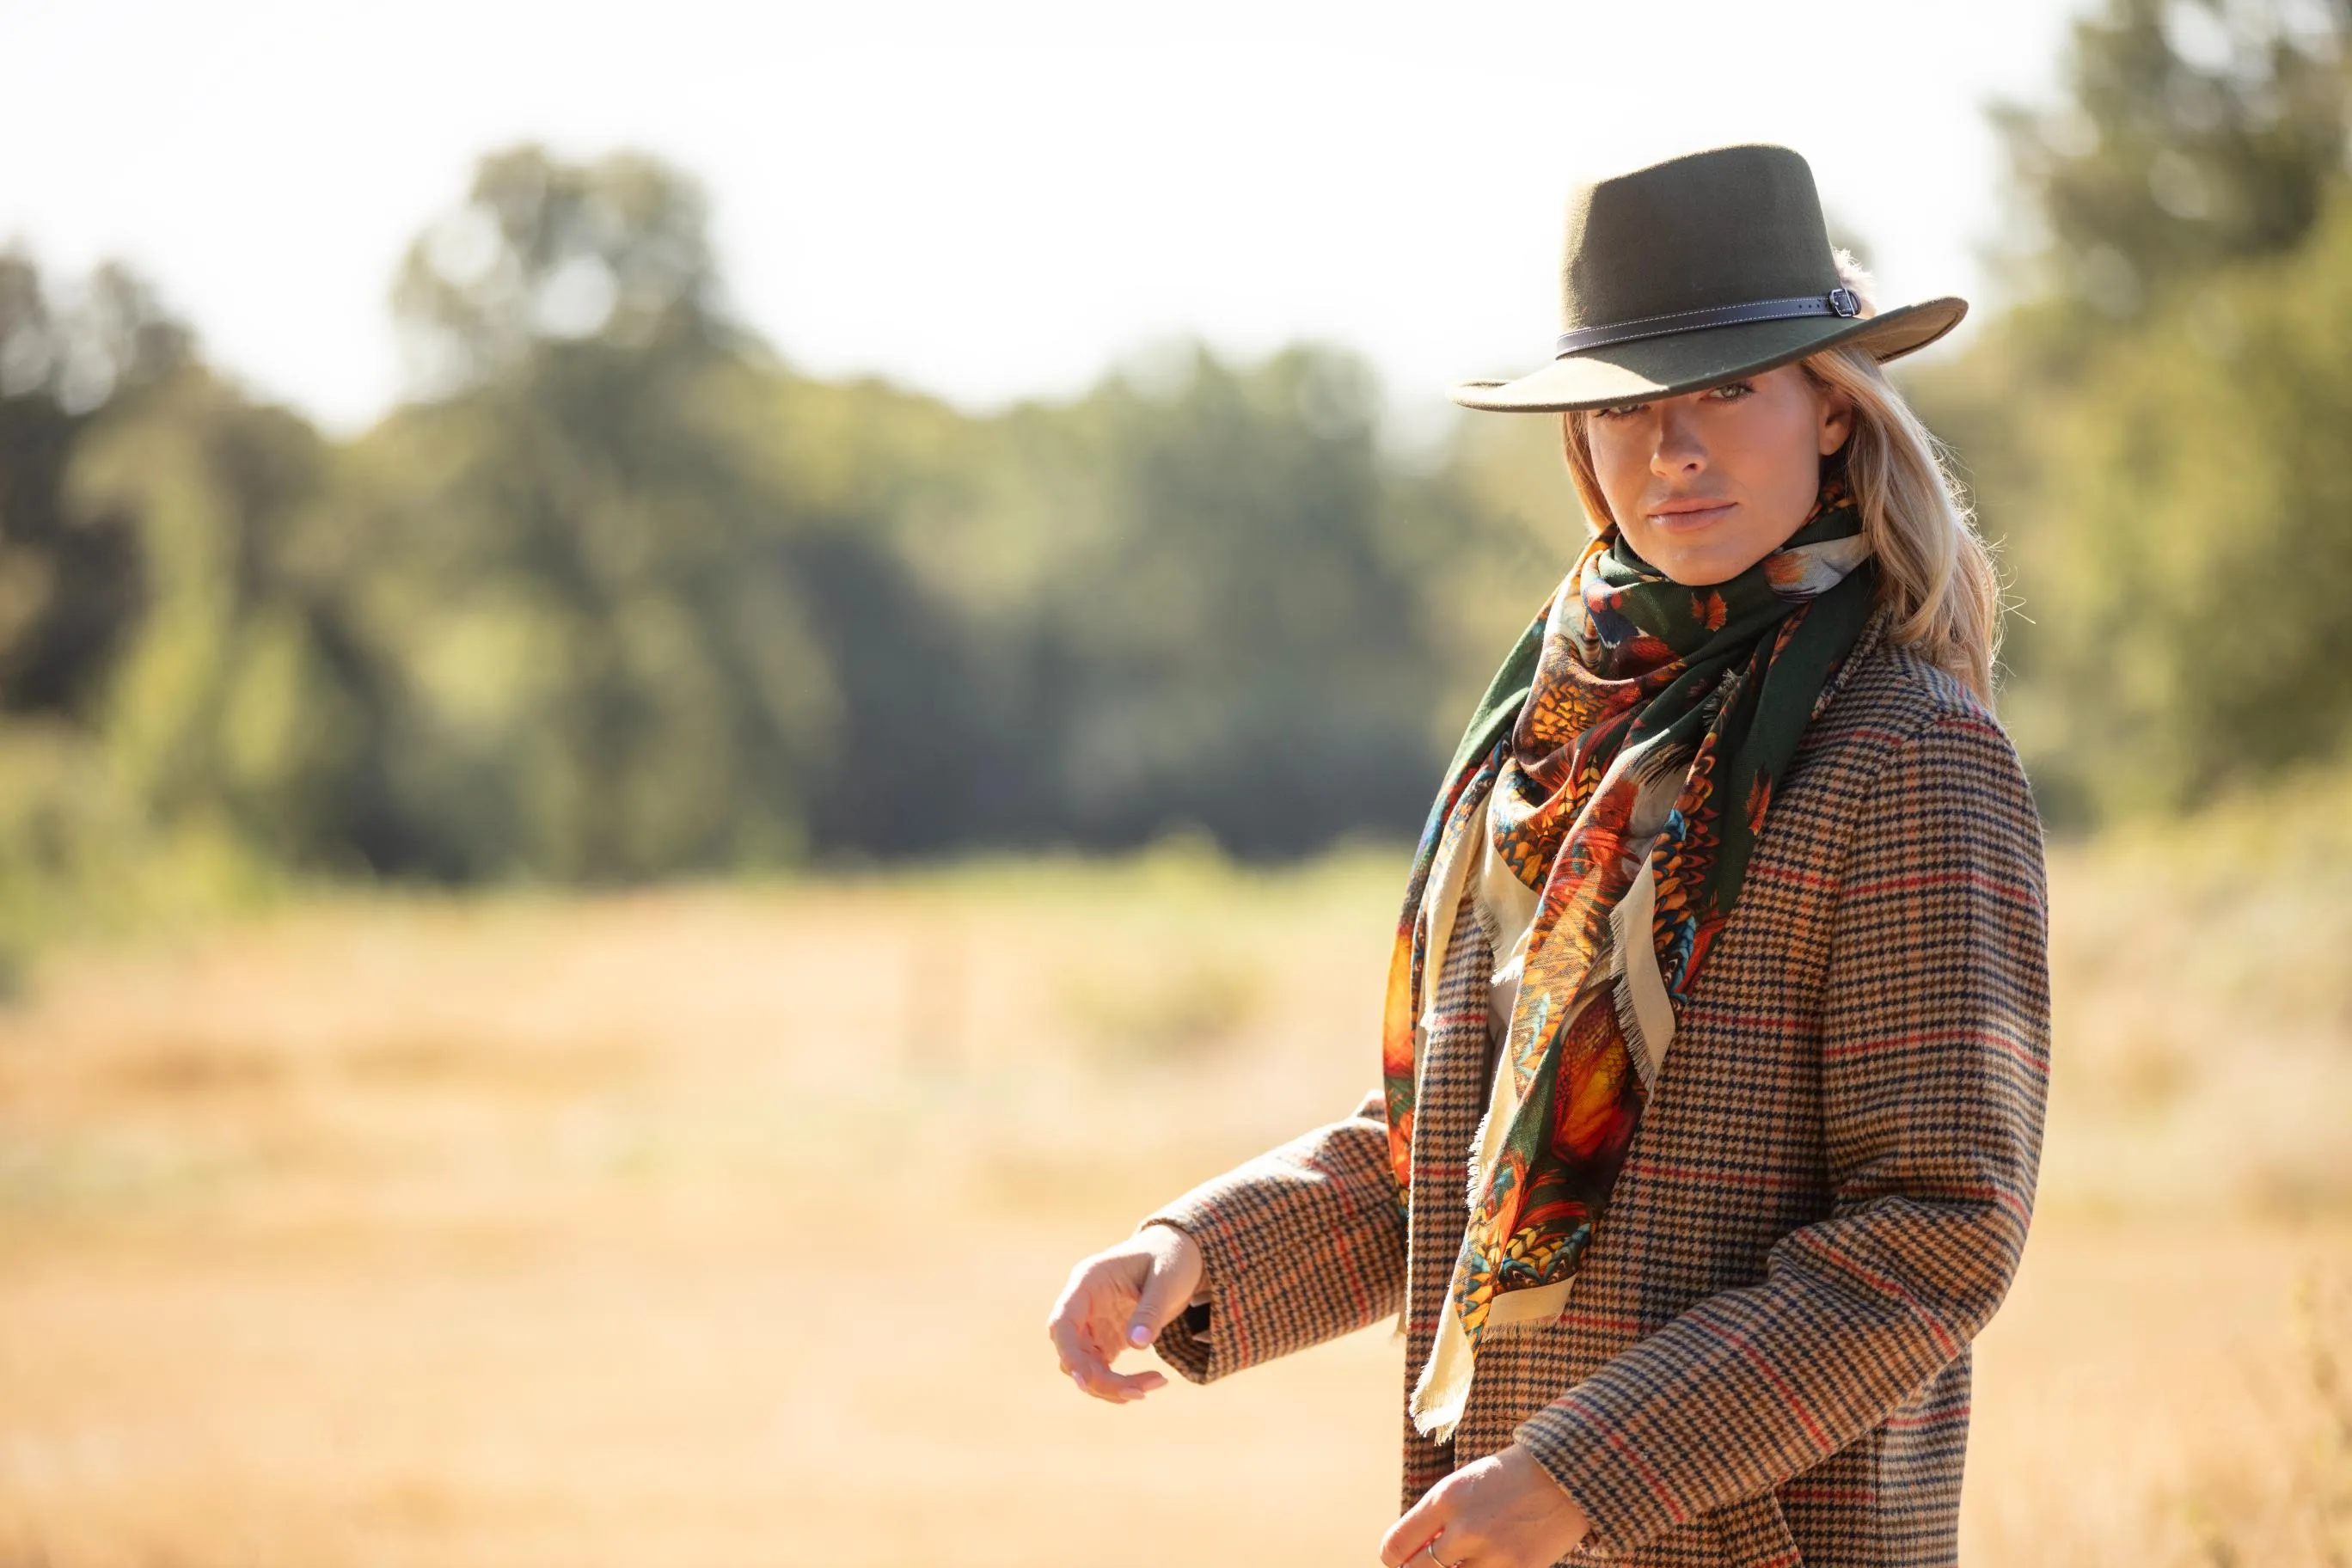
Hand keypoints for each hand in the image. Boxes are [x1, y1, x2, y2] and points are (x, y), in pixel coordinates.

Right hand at [1044, 1222, 1204, 1403]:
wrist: (1180, 1252)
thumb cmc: (1171, 1257)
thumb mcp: (1167, 1278)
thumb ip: (1150, 1309)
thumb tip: (1137, 1345)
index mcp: (1088, 1282)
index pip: (1063, 1323)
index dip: (1068, 1354)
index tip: (1085, 1380)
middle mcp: (1083, 1305)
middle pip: (1072, 1353)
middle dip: (1101, 1379)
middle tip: (1142, 1391)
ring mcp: (1093, 1324)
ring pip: (1085, 1367)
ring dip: (1112, 1386)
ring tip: (1156, 1383)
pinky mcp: (1106, 1338)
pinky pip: (1101, 1369)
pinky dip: (1119, 1383)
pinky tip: (1148, 1384)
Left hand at [1378, 1442, 1591, 1567]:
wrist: (1563, 1476)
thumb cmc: (1505, 1479)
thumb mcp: (1463, 1486)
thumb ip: (1436, 1519)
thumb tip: (1407, 1556)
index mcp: (1446, 1498)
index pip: (1396, 1546)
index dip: (1393, 1558)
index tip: (1400, 1559)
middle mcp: (1466, 1528)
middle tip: (1426, 1564)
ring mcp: (1494, 1554)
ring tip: (1462, 1558)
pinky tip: (1488, 1560)